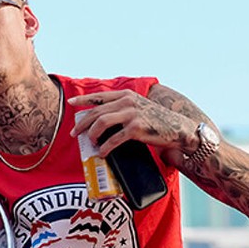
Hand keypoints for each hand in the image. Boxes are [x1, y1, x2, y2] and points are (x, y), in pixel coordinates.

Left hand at [67, 90, 193, 157]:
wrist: (178, 129)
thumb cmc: (157, 121)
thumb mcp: (139, 108)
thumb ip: (123, 109)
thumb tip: (102, 121)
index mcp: (127, 95)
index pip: (100, 96)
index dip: (83, 100)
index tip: (70, 103)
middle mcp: (127, 101)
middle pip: (96, 112)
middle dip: (82, 124)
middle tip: (74, 134)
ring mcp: (132, 114)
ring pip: (101, 122)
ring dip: (91, 134)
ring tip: (90, 143)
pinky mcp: (136, 129)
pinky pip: (114, 139)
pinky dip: (105, 147)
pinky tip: (102, 153)